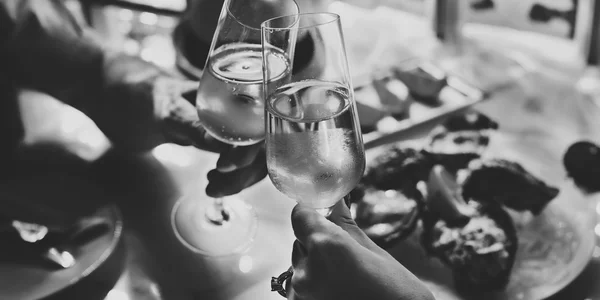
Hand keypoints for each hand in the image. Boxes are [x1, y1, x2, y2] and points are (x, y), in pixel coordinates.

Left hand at [92, 74, 267, 195]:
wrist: (118, 95)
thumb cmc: (142, 92)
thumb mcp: (167, 109)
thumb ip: (193, 125)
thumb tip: (223, 147)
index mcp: (236, 90)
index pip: (264, 123)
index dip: (254, 148)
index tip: (228, 166)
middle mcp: (240, 107)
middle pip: (262, 145)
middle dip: (245, 170)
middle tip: (215, 185)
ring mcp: (231, 124)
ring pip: (252, 157)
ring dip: (238, 177)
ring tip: (212, 187)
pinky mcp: (219, 138)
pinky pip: (238, 159)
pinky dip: (230, 176)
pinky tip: (213, 179)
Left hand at [288, 201, 434, 299]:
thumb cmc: (397, 293)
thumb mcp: (376, 253)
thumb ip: (346, 227)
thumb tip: (335, 204)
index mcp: (325, 246)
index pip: (300, 215)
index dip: (312, 212)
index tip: (323, 213)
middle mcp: (306, 269)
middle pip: (301, 241)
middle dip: (317, 240)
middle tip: (345, 251)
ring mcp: (301, 292)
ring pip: (300, 265)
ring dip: (315, 264)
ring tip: (346, 276)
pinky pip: (300, 286)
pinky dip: (314, 283)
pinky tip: (339, 289)